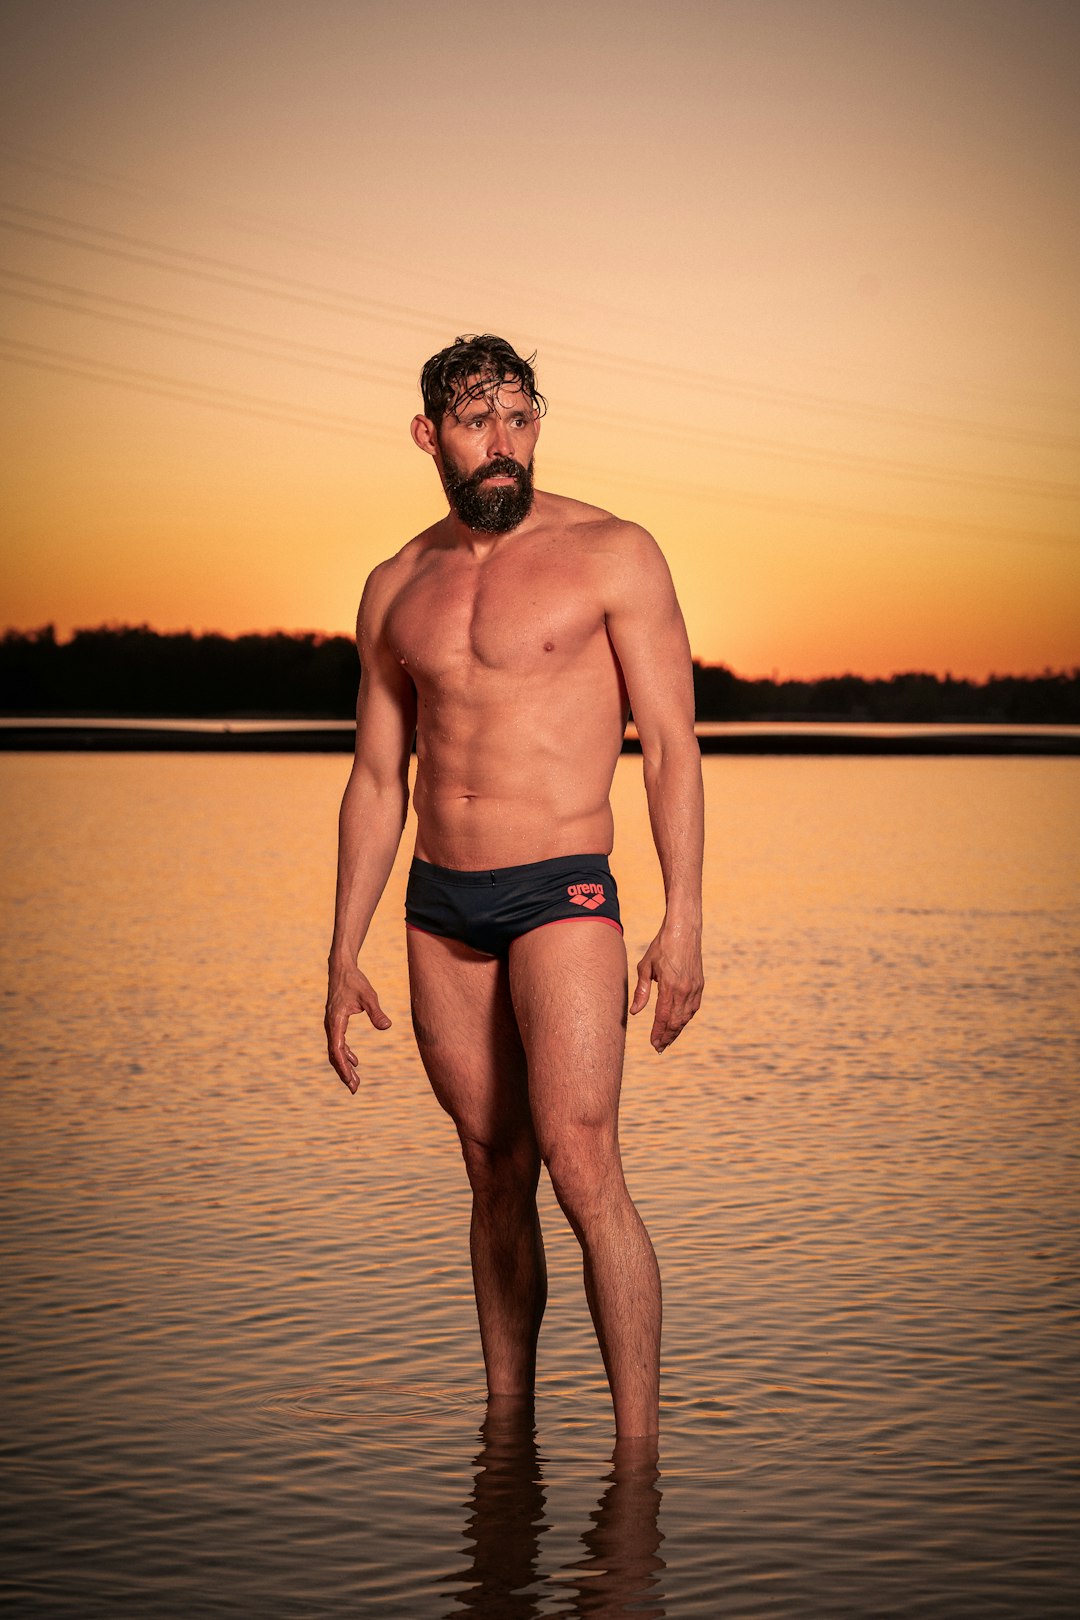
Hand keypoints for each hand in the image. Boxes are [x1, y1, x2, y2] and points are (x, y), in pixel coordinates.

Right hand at [325, 963, 391, 1092]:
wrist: (341, 969)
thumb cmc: (355, 981)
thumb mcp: (369, 996)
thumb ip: (377, 1012)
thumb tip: (387, 1027)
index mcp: (335, 1021)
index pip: (337, 1050)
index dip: (343, 1066)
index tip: (350, 1080)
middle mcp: (330, 1025)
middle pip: (335, 1055)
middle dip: (344, 1072)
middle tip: (355, 1089)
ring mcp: (332, 1024)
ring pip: (336, 1051)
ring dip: (345, 1066)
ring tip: (355, 1082)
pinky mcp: (336, 1022)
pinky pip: (339, 1043)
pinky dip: (346, 1054)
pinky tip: (356, 1061)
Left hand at [629, 925, 702, 1052]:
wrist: (684, 930)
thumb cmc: (661, 946)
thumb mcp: (645, 966)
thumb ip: (642, 991)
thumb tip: (635, 1012)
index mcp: (670, 986)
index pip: (663, 1017)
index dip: (658, 1032)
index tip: (653, 1044)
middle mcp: (685, 990)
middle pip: (676, 1021)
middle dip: (667, 1037)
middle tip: (659, 1048)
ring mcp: (695, 988)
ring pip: (686, 1017)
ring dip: (677, 1030)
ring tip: (668, 1040)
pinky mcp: (700, 984)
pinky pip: (693, 1008)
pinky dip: (686, 1019)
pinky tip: (679, 1024)